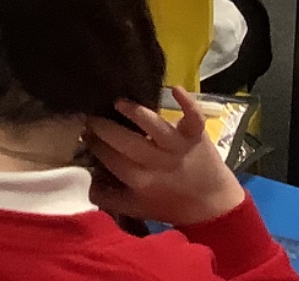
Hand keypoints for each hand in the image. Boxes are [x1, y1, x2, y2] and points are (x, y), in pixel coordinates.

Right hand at [85, 90, 245, 227]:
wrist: (215, 208)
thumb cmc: (172, 206)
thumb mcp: (138, 209)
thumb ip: (111, 199)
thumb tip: (86, 184)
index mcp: (141, 182)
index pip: (110, 159)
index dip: (94, 145)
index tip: (83, 133)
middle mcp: (157, 163)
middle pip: (125, 141)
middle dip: (104, 127)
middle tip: (90, 117)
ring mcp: (178, 147)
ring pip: (153, 126)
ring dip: (135, 113)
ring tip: (118, 103)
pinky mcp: (196, 136)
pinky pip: (192, 117)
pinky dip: (186, 102)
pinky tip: (174, 89)